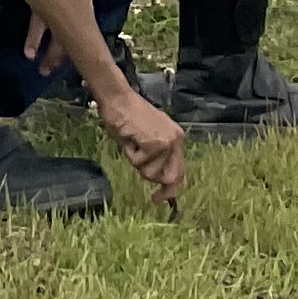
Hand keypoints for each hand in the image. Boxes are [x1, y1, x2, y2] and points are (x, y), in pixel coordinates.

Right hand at [99, 82, 187, 203]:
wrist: (117, 99)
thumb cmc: (126, 116)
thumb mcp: (145, 138)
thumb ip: (155, 156)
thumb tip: (157, 178)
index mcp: (176, 138)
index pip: (179, 170)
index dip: (171, 189)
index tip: (160, 199)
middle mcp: (176, 140)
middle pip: (170, 177)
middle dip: (153, 179)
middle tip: (146, 183)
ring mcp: (167, 142)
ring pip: (151, 172)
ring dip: (136, 161)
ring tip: (132, 142)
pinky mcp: (155, 143)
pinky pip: (138, 163)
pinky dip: (129, 154)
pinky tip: (129, 138)